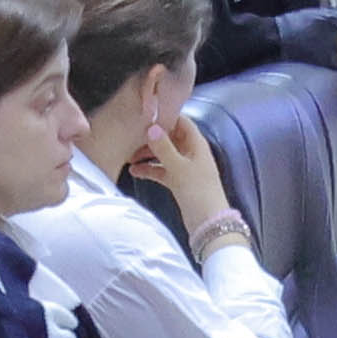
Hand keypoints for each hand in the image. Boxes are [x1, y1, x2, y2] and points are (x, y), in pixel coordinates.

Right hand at [133, 117, 236, 238]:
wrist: (208, 222)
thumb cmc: (198, 191)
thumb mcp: (179, 167)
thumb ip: (164, 147)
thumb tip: (152, 128)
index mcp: (196, 144)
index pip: (182, 122)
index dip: (167, 116)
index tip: (147, 115)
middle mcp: (191, 153)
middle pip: (170, 138)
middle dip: (152, 137)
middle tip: (131, 137)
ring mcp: (185, 167)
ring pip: (164, 155)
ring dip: (147, 155)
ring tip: (128, 156)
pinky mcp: (179, 181)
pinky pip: (162, 170)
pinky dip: (150, 170)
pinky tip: (134, 172)